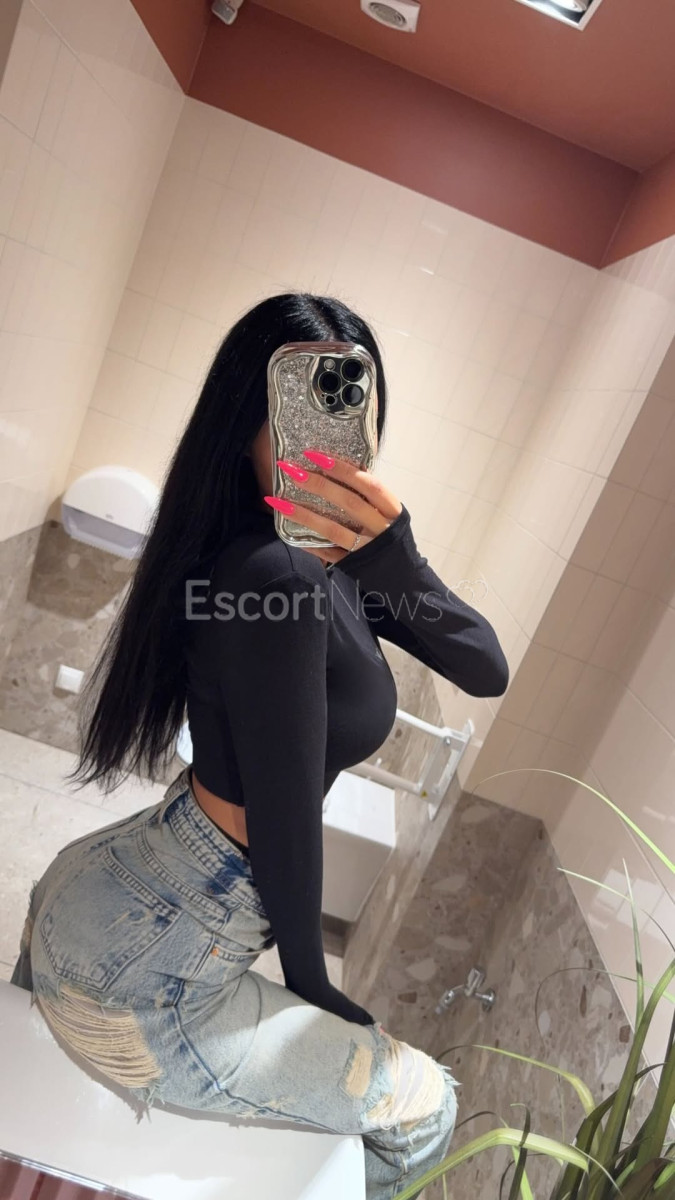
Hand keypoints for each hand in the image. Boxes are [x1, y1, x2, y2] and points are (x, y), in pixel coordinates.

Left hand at [264, 450, 402, 565]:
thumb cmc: (392, 537)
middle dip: (318, 485)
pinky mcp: (354, 566)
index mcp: (392, 510)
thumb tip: (337, 468)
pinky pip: (328, 554)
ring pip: (333, 529)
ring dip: (303, 515)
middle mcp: (381, 528)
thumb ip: (369, 497)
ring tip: (278, 501)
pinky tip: (287, 534)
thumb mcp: (389, 514)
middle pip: (349, 503)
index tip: (315, 455)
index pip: (368, 485)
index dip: (343, 469)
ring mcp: (366, 549)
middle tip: (290, 470)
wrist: (405, 577)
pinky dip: (309, 543)